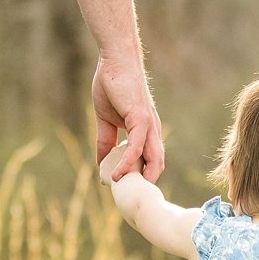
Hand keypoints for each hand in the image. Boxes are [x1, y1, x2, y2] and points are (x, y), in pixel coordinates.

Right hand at [92, 54, 164, 182]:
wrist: (115, 61)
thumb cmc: (112, 86)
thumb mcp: (106, 120)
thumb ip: (105, 141)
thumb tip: (101, 163)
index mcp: (146, 131)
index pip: (150, 161)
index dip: (141, 177)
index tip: (126, 190)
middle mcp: (152, 131)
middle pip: (156, 165)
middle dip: (144, 184)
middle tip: (127, 198)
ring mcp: (149, 125)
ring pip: (152, 160)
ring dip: (137, 178)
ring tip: (121, 190)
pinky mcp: (141, 119)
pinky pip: (137, 147)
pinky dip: (128, 163)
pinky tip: (116, 173)